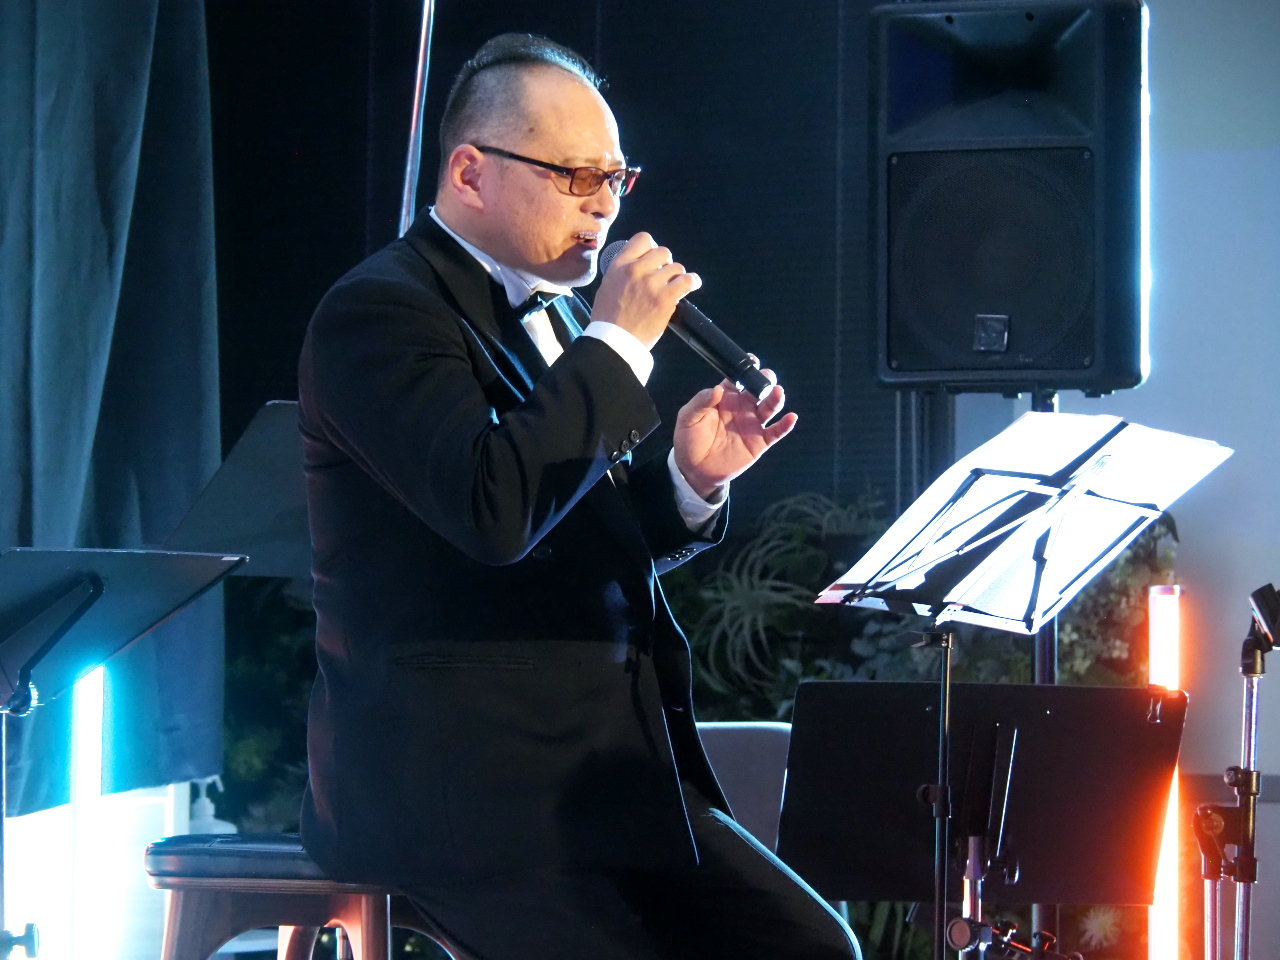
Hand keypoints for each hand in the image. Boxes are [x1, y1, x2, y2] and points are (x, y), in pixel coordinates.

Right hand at [590, 233, 701, 348]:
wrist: (613, 340)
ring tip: (674, 286)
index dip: (651, 247)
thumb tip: (637, 266)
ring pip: (676, 267)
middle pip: (662, 252)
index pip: (642, 239)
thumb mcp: (606, 286)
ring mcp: (652, 283)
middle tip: (664, 276)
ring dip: (677, 276)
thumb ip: (622, 272)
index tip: (653, 258)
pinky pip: (687, 281)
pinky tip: (692, 285)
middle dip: (666, 263)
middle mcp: (636, 270)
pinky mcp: (665, 298)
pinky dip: (692, 282)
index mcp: (620, 265)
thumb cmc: (608, 318)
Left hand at [673, 367, 797, 499]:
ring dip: (776, 398)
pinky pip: (776, 432)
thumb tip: (718, 388)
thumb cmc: (689, 439)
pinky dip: (785, 425)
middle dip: (765, 380)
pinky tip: (791, 418)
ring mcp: (753, 424)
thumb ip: (701, 401)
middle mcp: (743, 407)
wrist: (694, 469)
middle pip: (760, 389)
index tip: (752, 362)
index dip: (748, 368)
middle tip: (766, 379)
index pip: (740, 377)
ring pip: (770, 407)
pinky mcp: (760, 442)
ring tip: (777, 393)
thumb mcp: (688, 417)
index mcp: (727, 397)